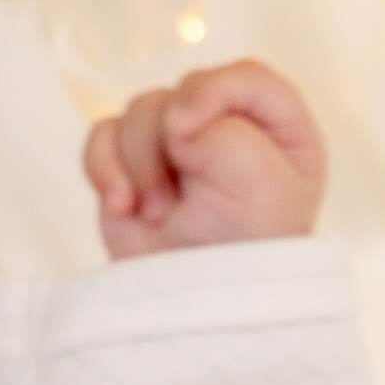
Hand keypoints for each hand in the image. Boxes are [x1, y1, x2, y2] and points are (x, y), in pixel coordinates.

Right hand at [81, 59, 327, 258]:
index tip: (189, 130)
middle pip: (183, 90)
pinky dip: (105, 168)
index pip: (247, 76)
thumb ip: (215, 115)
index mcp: (280, 132)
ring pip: (139, 110)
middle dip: (171, 138)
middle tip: (185, 186)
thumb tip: (170, 120)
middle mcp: (233, 132)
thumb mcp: (256, 171)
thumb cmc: (247, 245)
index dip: (212, 91)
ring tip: (162, 211)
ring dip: (141, 162)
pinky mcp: (134, 167)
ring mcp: (181, 149)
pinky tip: (125, 208)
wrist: (200, 308)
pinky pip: (103, 134)